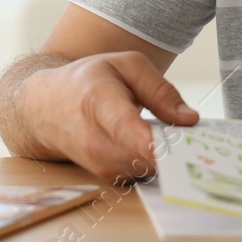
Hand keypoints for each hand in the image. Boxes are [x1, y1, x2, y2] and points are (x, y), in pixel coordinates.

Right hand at [15, 51, 198, 181]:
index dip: (151, 142)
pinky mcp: (105, 175)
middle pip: (142, 155)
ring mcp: (97, 162)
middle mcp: (94, 139)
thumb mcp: (127, 66)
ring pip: (145, 168)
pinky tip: (163, 147)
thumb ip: (161, 90)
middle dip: (175, 150)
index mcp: (99, 101)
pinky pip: (140, 174)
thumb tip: (189, 119)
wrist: (43, 108)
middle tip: (198, 138)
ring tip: (179, 138)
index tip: (174, 148)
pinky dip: (156, 163)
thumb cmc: (88, 81)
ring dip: (168, 158)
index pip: (125, 128)